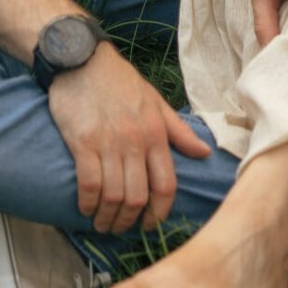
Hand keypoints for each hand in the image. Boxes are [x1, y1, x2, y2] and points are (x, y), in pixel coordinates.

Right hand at [47, 43, 209, 232]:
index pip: (166, 184)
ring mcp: (109, 143)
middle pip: (138, 197)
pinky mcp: (83, 143)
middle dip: (130, 221)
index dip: (160, 212)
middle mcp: (136, 141)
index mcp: (156, 134)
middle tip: (121, 228)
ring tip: (102, 223)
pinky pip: (89, 184)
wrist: (83, 59)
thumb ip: (179, 132)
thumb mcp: (156, 102)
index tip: (150, 225)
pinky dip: (87, 203)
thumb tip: (205, 153)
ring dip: (108, 217)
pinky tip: (85, 208)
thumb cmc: (120, 82)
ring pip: (114, 196)